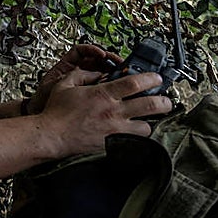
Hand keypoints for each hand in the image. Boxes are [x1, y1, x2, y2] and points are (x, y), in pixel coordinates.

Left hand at [27, 44, 121, 112]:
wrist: (43, 114)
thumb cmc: (45, 98)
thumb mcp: (59, 82)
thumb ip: (76, 76)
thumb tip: (98, 73)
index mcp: (67, 65)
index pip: (83, 51)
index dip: (92, 49)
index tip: (102, 53)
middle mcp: (77, 72)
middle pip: (97, 60)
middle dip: (108, 60)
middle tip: (118, 63)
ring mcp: (85, 82)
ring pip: (103, 72)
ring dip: (112, 71)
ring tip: (121, 73)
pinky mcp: (91, 92)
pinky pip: (103, 85)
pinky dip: (110, 84)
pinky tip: (116, 85)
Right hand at [36, 68, 171, 156]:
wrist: (51, 136)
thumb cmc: (56, 112)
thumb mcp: (65, 85)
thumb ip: (82, 75)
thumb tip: (96, 73)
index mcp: (103, 94)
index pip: (136, 83)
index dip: (152, 79)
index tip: (156, 78)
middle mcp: (113, 112)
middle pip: (151, 105)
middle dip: (164, 101)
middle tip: (165, 100)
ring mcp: (115, 130)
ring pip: (148, 126)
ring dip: (150, 122)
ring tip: (148, 119)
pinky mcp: (113, 144)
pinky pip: (135, 141)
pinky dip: (138, 137)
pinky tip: (134, 133)